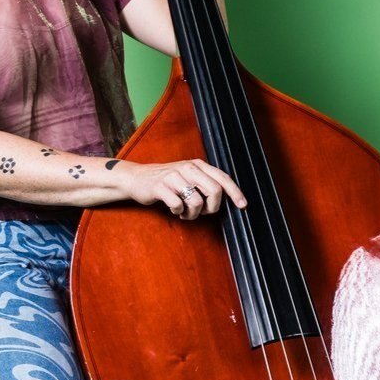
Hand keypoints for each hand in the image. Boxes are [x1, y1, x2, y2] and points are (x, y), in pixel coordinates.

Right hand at [117, 158, 248, 219]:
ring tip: (185, 213)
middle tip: (203, 213)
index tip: (242, 205)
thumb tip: (228, 199)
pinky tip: (174, 210)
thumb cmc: (167, 181)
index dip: (235, 192)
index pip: (223, 178)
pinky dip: (179, 213)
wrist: (136, 178)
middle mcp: (188, 168)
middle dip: (212, 208)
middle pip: (214, 191)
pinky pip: (178, 206)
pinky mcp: (160, 187)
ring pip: (197, 201)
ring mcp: (174, 176)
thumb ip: (206, 183)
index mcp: (198, 165)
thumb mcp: (188, 177)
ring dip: (193, 214)